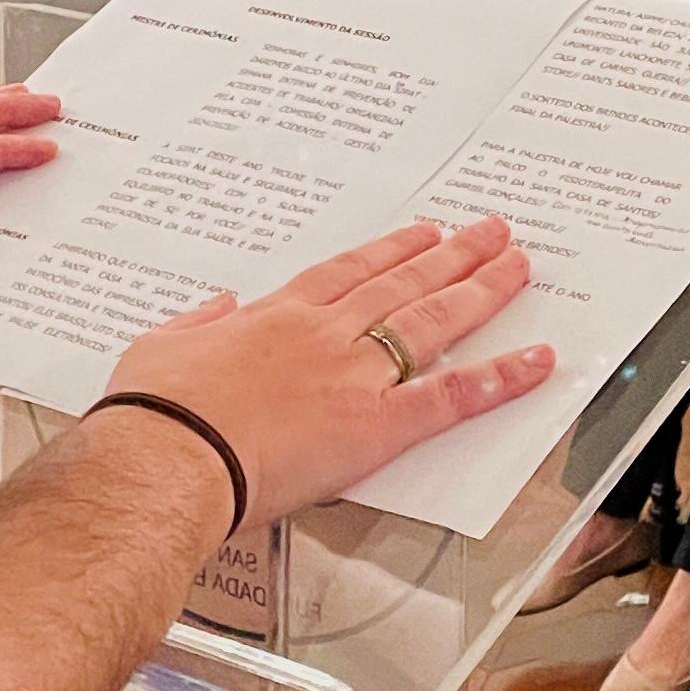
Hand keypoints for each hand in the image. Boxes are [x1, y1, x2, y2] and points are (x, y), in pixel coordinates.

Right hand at [104, 215, 555, 530]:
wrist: (165, 458)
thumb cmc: (154, 416)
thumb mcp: (158, 348)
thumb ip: (196, 325)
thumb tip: (216, 307)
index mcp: (275, 317)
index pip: (347, 272)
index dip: (390, 250)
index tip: (420, 233)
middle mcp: (324, 335)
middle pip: (402, 283)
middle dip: (452, 255)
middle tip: (489, 233)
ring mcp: (355, 375)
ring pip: (433, 321)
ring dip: (482, 290)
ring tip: (517, 267)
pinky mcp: (377, 425)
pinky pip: (452, 396)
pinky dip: (500, 378)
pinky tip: (535, 362)